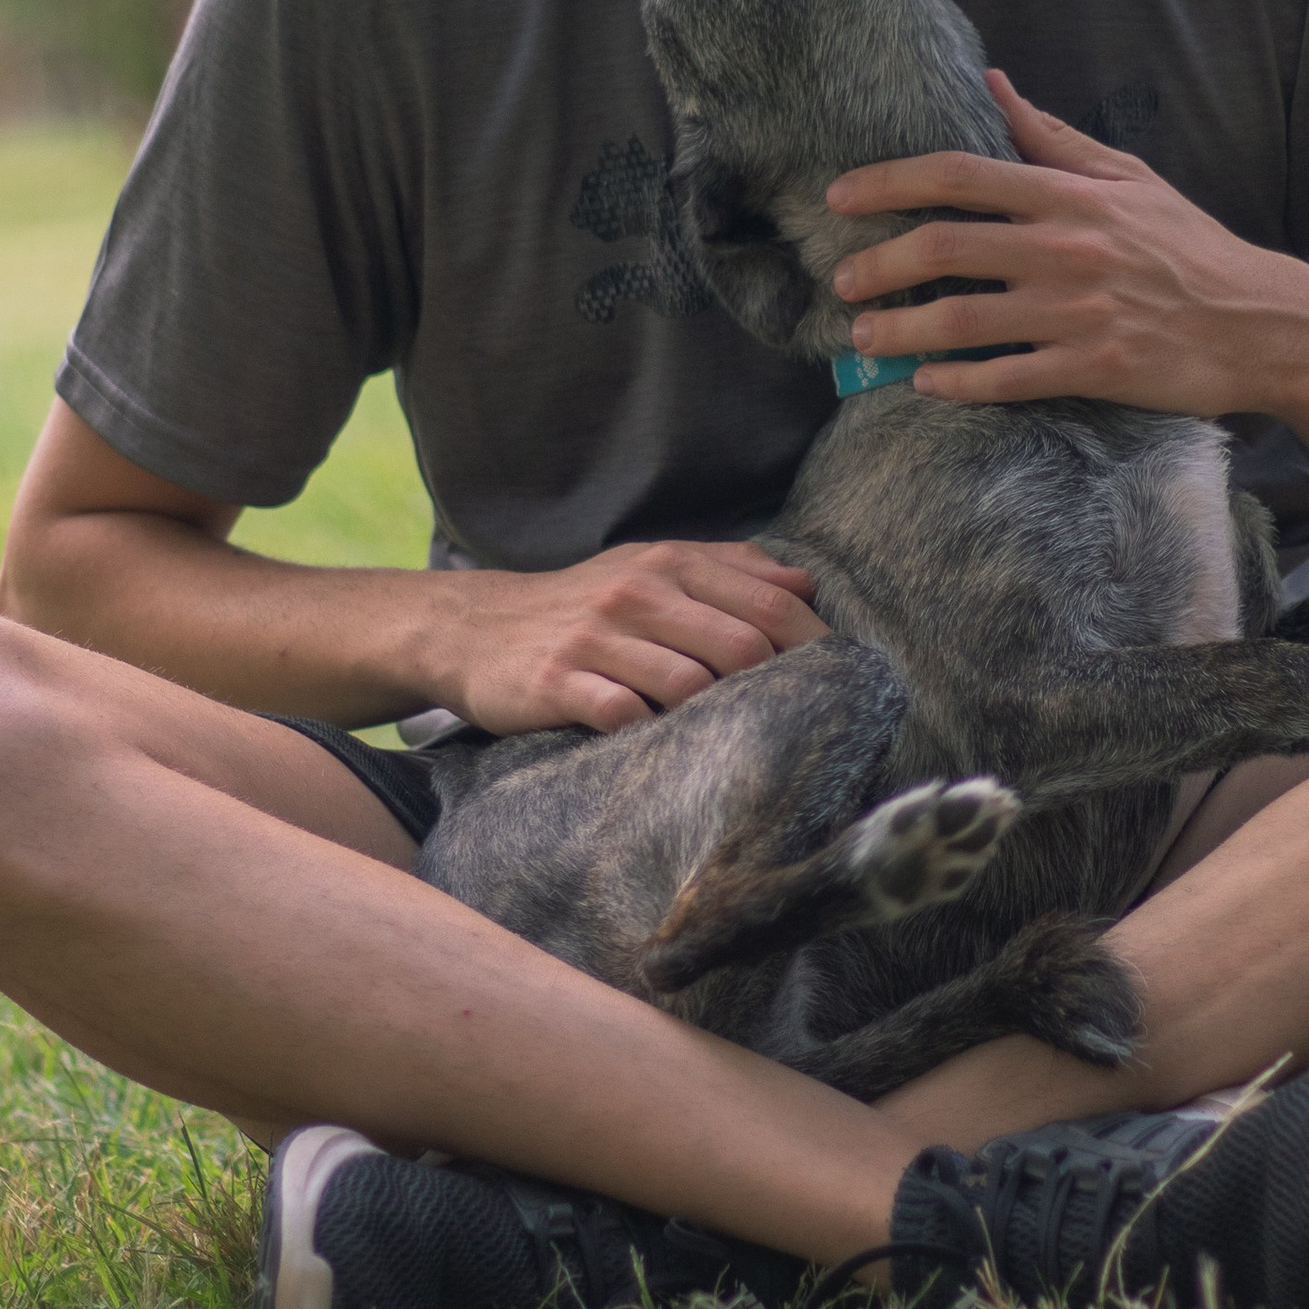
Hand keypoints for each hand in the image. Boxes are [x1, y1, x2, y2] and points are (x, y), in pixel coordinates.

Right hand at [430, 540, 824, 735]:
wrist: (471, 626)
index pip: (769, 603)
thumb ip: (728, 568)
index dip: (813, 646)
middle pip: (740, 647)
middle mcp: (635, 595)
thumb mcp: (649, 567)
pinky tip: (654, 745)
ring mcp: (594, 640)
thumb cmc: (580, 605)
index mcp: (669, 564)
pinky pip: (623, 716)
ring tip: (720, 740)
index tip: (837, 683)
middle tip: (784, 725)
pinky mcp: (554, 684)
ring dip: (712, 718)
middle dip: (771, 690)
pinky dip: (648, 734)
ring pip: (689, 685)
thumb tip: (805, 580)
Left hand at [827, 71, 1308, 419]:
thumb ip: (1053, 138)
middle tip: (841, 282)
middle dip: (879, 265)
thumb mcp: (1129, 178)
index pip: (959, 175)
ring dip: (899, 333)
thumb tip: (992, 86)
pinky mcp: (1091, 368)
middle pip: (944, 248)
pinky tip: (925, 384)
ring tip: (864, 339)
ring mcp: (1076, 312)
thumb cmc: (1188, 248)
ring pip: (960, 322)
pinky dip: (955, 384)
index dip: (888, 183)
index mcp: (1070, 196)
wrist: (1258, 323)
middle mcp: (1065, 249)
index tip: (840, 198)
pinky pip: (1004, 379)